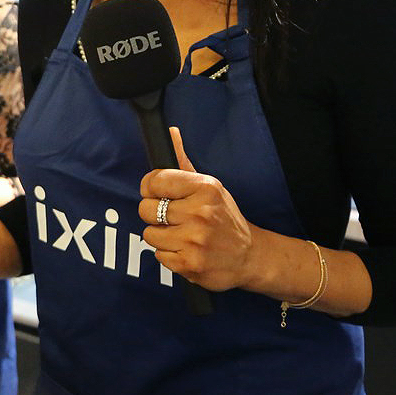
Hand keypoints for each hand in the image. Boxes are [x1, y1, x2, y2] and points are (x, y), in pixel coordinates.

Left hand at [138, 127, 256, 291]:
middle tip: (173, 218)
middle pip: (146, 209)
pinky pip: (158, 255)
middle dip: (155, 214)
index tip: (156, 193)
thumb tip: (170, 131)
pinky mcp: (190, 264)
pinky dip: (169, 255)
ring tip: (182, 235)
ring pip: (149, 234)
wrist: (249, 256)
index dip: (150, 188)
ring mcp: (195, 240)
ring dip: (162, 236)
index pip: (154, 181)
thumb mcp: (209, 186)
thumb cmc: (224, 217)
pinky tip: (187, 250)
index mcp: (205, 189)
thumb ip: (182, 161)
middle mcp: (200, 213)